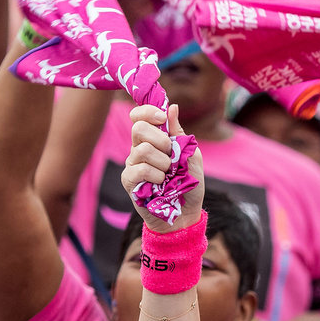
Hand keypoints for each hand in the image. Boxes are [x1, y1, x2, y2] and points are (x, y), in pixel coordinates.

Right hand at [120, 102, 203, 232]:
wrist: (186, 214)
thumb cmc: (188, 184)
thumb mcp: (190, 155)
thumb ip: (179, 133)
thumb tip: (172, 107)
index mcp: (153, 140)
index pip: (139, 116)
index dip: (148, 111)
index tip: (162, 118)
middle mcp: (138, 149)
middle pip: (138, 128)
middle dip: (161, 139)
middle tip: (171, 155)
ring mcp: (132, 165)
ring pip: (142, 149)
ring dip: (163, 162)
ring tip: (168, 175)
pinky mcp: (129, 181)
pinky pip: (140, 169)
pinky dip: (156, 175)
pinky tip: (161, 183)